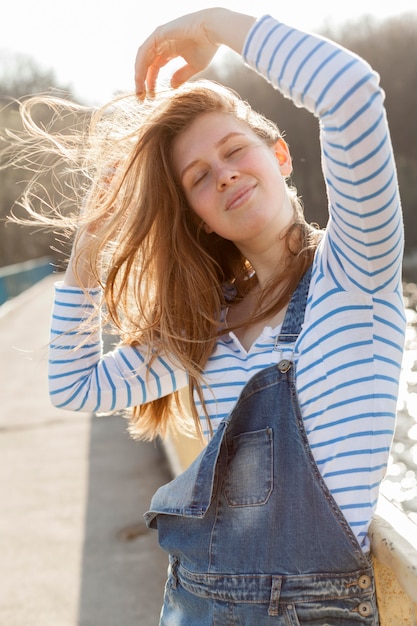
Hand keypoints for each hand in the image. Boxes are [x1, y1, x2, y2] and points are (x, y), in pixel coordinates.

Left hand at [134, 8, 255, 97]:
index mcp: (169, 50)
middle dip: (143, 82)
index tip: (150, 97)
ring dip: (139, 76)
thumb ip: (182, 76)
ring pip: (143, 59)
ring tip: (140, 92)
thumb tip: (172, 86)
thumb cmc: (207, 46)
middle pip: (147, 65)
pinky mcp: (158, 34)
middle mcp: (162, 43)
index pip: (154, 67)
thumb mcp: (194, 66)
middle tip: (141, 98)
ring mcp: (159, 37)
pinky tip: (140, 79)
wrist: (213, 30)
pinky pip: (144, 52)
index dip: (151, 83)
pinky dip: (140, 66)